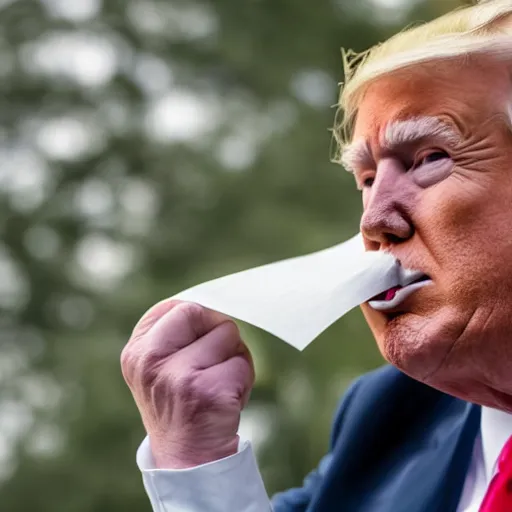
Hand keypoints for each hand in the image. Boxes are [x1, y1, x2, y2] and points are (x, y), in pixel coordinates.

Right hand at [121, 300, 254, 468]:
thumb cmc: (182, 406)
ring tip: (219, 385)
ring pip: (228, 334)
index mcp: (137, 352)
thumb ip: (176, 335)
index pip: (174, 306)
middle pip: (199, 312)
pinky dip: (244, 380)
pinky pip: (242, 364)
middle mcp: (150, 362)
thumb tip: (214, 304)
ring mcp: (177, 376)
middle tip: (213, 361)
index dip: (198, 316)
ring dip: (233, 357)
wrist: (187, 462)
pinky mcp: (207, 392)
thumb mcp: (162, 368)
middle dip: (217, 331)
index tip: (204, 335)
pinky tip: (227, 402)